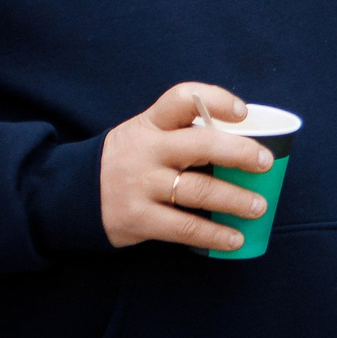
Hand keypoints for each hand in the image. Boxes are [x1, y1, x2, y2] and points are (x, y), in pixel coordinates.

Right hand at [99, 83, 272, 250]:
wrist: (70, 196)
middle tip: (266, 163)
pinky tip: (235, 238)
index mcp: (151, 124)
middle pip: (201, 145)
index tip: (242, 112)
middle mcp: (147, 151)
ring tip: (259, 207)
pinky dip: (214, 234)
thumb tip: (244, 143)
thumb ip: (182, 134)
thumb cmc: (128, 161)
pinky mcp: (138, 218)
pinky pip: (184, 227)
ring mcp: (141, 185)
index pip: (181, 98)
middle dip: (240, 153)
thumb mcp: (145, 136)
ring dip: (235, 199)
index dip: (216, 100)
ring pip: (199, 190)